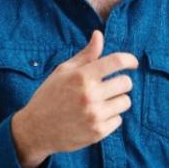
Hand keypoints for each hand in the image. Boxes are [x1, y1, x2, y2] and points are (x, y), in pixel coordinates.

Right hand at [10, 30, 137, 167]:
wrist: (36, 130)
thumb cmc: (49, 96)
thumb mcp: (63, 71)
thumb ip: (86, 55)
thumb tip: (99, 35)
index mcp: (82, 76)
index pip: (117, 62)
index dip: (129, 60)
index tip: (132, 63)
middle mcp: (90, 95)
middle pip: (126, 83)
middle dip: (120, 82)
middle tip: (109, 86)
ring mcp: (95, 115)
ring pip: (125, 102)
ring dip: (116, 100)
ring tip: (101, 102)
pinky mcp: (98, 132)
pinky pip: (118, 120)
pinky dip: (110, 117)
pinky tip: (95, 116)